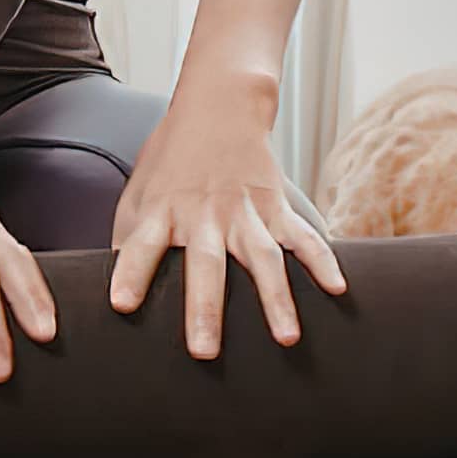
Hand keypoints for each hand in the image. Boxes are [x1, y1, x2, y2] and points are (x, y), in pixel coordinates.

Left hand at [108, 69, 346, 356]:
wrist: (220, 106)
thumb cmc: (172, 159)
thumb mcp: (139, 193)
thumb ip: (131, 241)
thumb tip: (119, 297)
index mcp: (164, 209)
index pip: (142, 244)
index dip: (131, 272)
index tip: (122, 304)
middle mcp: (206, 213)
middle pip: (206, 264)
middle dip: (206, 308)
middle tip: (204, 351)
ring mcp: (246, 211)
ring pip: (263, 258)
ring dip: (276, 299)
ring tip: (286, 338)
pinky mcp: (275, 206)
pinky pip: (302, 236)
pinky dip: (322, 261)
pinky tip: (337, 288)